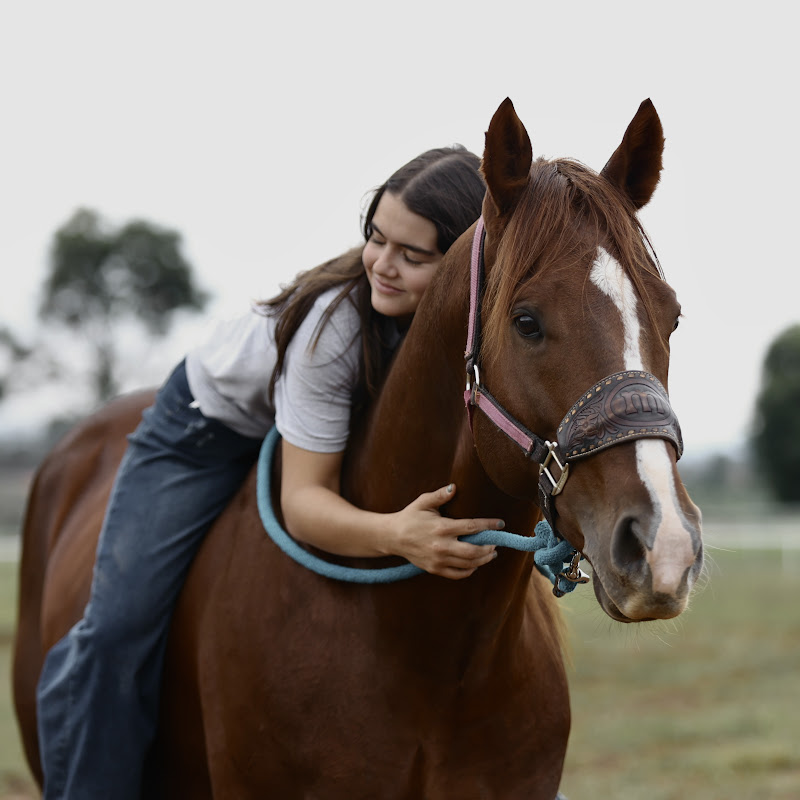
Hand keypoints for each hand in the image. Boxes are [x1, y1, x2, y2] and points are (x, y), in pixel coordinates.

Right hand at [388, 484, 503, 579]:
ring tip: (490, 553)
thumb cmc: (410, 516)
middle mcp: (442, 545)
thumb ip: (440, 495)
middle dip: (489, 548)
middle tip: (496, 543)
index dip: (489, 525)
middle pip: (474, 551)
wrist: (392, 537)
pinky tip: (475, 564)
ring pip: (469, 564)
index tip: (500, 523)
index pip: (472, 527)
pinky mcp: (435, 569)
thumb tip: (454, 487)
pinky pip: (458, 574)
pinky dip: (470, 570)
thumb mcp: (423, 502)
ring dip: (483, 559)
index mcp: (442, 527)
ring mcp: (438, 560)